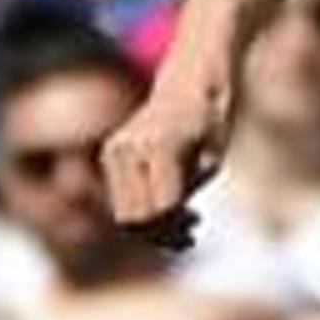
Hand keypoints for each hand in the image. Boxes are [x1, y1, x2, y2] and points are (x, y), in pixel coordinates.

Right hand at [101, 58, 234, 249]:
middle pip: (135, 218)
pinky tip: (169, 211)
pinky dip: (141, 213)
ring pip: (123, 215)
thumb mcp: (211, 162)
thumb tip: (158, 229)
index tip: (196, 222)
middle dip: (162, 233)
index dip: (177, 225)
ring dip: (151, 228)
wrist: (187, 86)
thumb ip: (184, 195)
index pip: (160, 209)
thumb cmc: (208, 124)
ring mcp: (113, 151)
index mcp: (158, 147)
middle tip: (190, 230)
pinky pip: (120, 201)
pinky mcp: (108, 156)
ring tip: (183, 223)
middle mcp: (127, 148)